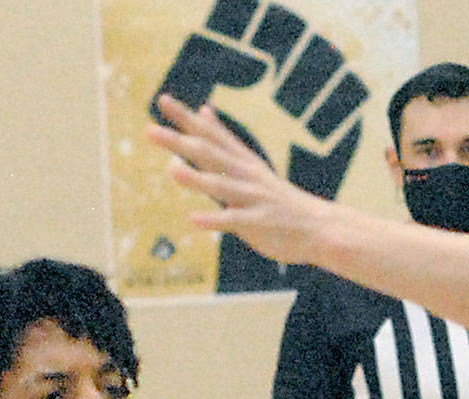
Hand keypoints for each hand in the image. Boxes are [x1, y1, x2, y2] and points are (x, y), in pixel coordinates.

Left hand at [146, 95, 331, 264]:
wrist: (318, 227)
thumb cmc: (278, 199)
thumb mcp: (250, 163)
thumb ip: (223, 142)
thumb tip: (203, 111)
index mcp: (242, 161)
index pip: (210, 134)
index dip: (186, 118)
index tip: (162, 100)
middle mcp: (245, 175)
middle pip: (209, 154)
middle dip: (180, 143)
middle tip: (150, 131)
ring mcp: (252, 199)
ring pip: (221, 185)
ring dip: (197, 178)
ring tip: (171, 169)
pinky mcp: (258, 224)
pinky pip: (234, 221)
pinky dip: (215, 220)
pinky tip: (195, 219)